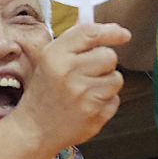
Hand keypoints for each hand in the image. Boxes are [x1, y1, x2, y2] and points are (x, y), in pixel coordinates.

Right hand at [7, 22, 130, 156]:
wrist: (34, 129)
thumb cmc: (44, 92)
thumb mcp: (49, 61)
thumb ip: (75, 43)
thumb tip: (107, 29)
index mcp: (55, 55)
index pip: (90, 33)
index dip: (111, 31)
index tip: (123, 34)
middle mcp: (69, 73)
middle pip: (110, 56)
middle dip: (105, 62)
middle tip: (90, 72)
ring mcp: (83, 96)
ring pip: (117, 79)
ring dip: (107, 83)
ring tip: (87, 91)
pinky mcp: (95, 115)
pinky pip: (115, 100)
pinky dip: (106, 102)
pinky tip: (88, 105)